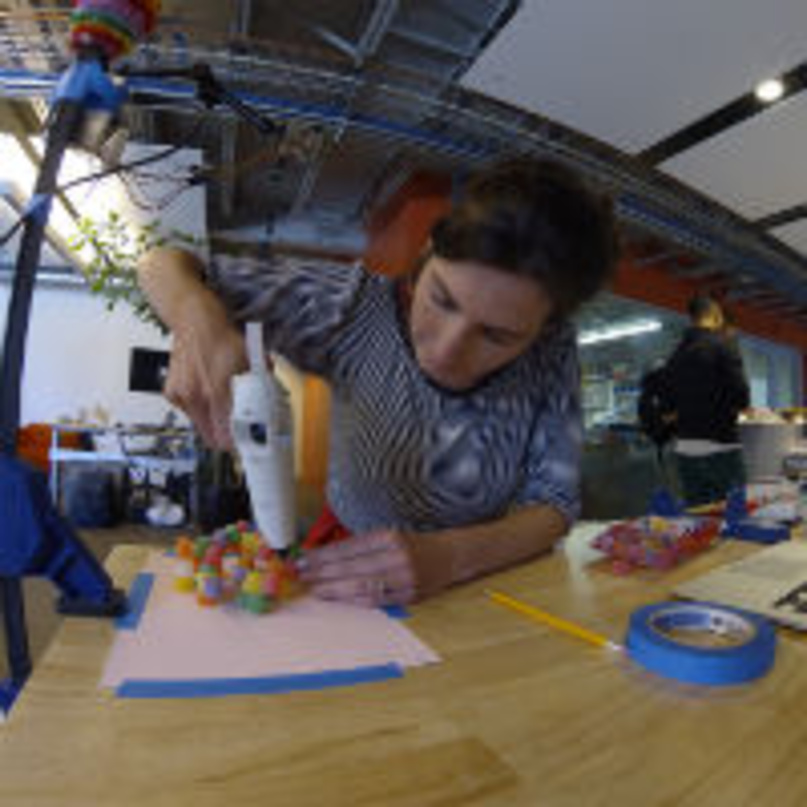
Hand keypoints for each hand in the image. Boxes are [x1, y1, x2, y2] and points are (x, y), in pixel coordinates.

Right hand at [164, 298, 247, 448]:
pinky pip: (190, 413)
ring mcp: (181, 396)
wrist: (194, 320)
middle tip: (239, 432)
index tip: (248, 443)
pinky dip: (201, 410)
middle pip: (212, 438)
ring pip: (201, 427)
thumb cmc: (222, 337)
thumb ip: (262, 384)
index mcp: (216, 390)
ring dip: (214, 423)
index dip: (239, 443)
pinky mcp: (172, 394)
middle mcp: (196, 396)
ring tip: (224, 405)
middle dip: (226, 438)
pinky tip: (208, 394)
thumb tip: (274, 402)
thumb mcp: (251, 360)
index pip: (226, 435)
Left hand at [298, 529, 452, 606]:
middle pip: (352, 566)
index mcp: (389, 537)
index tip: (303, 559)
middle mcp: (396, 556)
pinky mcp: (409, 596)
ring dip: (334, 589)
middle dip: (323, 572)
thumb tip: (325, 556)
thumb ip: (362, 547)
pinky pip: (377, 601)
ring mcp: (404, 578)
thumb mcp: (390, 536)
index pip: (349, 547)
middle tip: (302, 576)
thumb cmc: (413, 545)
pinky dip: (354, 601)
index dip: (323, 555)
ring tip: (315, 589)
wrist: (450, 556)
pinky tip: (338, 600)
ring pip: (362, 586)